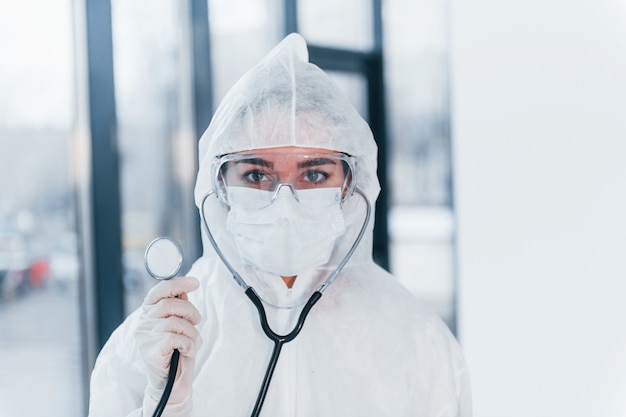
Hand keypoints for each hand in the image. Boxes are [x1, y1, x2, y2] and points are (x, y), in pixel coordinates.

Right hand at [135, 276, 201, 409]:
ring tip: (190, 342)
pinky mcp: (152, 351)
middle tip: (195, 322)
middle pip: (170, 304)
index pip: (160, 290)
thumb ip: (179, 307)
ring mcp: (146, 337)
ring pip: (176, 322)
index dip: (178, 283)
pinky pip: (177, 338)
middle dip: (190, 311)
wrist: (173, 381)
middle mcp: (143, 323)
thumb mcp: (180, 324)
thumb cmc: (177, 350)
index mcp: (148, 313)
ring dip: (191, 332)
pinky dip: (188, 344)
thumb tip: (184, 289)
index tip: (195, 282)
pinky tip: (185, 351)